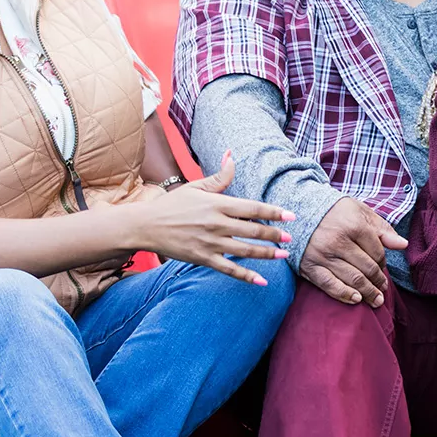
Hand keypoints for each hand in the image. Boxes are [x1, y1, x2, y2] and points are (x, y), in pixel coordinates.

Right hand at [133, 154, 291, 285]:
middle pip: (253, 230)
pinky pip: (229, 269)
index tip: (291, 216)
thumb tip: (232, 155)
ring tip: (283, 255)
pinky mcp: (203, 259)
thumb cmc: (172, 205)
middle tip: (290, 238)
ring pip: (245, 250)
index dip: (274, 212)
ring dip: (267, 254)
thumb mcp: (195, 187)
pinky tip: (262, 281)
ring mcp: (210, 243)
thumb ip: (219, 177)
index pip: (252, 208)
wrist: (145, 226)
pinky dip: (247, 276)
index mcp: (217, 204)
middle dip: (274, 234)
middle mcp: (217, 224)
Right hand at [301, 196, 405, 306]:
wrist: (301, 211)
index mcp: (354, 226)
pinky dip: (344, 294)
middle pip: (367, 269)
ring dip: (367, 292)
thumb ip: (382, 229)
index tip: (382, 267)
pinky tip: (356, 299)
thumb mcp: (361, 212)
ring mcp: (323, 255)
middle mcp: (338, 242)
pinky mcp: (310, 266)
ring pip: (352, 279)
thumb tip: (403, 245)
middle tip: (383, 289)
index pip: (377, 253)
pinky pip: (330, 285)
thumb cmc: (335, 212)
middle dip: (378, 282)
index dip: (383, 263)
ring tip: (376, 300)